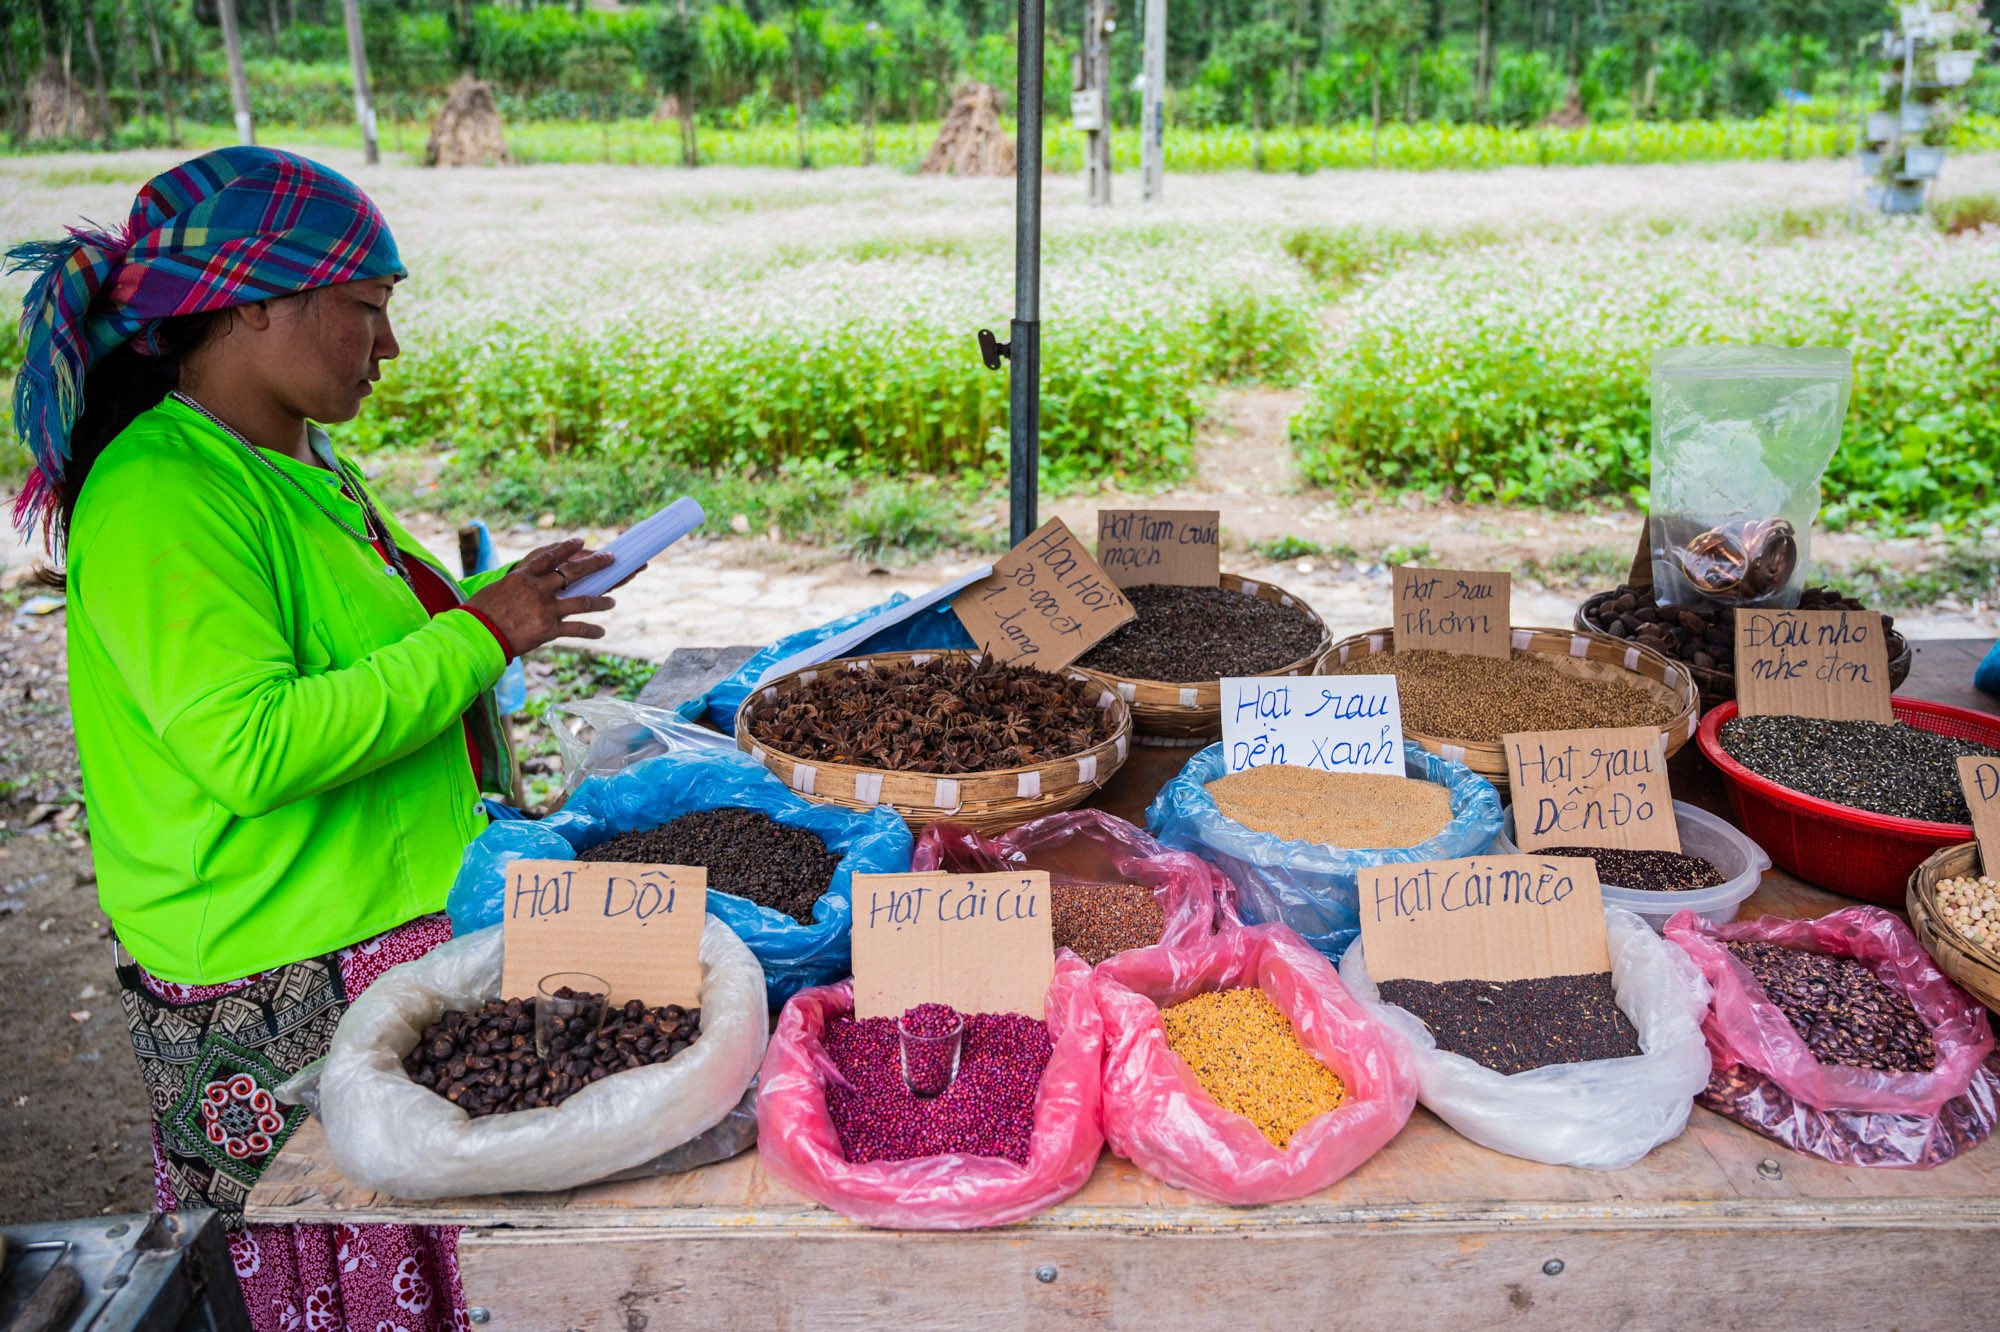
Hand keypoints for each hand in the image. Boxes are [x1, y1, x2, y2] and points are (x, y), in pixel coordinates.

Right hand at [465, 538, 616, 655]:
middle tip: (611, 559)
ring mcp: (546, 609)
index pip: (552, 556)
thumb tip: (532, 581)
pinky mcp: (548, 629)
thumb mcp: (500, 588)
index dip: (568, 548)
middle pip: (574, 572)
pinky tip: (602, 632)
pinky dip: (591, 631)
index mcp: (525, 575)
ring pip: (583, 601)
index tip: (581, 541)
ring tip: (612, 601)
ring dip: (601, 601)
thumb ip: (519, 583)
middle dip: (596, 564)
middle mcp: (539, 589)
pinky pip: (577, 629)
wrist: (476, 634)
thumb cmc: (482, 611)